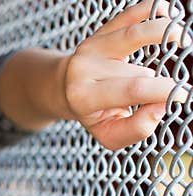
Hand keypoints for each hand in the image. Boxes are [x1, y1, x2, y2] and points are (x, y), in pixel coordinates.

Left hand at [61, 0, 190, 150]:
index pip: (132, 89)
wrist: (64, 88)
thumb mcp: (108, 133)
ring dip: (164, 34)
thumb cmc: (93, 113)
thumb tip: (161, 107)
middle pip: (139, 72)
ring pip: (135, 35)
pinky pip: (130, 14)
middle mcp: (83, 69)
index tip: (183, 94)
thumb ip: (135, 129)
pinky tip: (167, 16)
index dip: (164, 91)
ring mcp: (91, 47)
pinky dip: (151, 10)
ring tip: (181, 40)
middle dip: (157, 82)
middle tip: (156, 91)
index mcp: (84, 97)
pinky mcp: (101, 31)